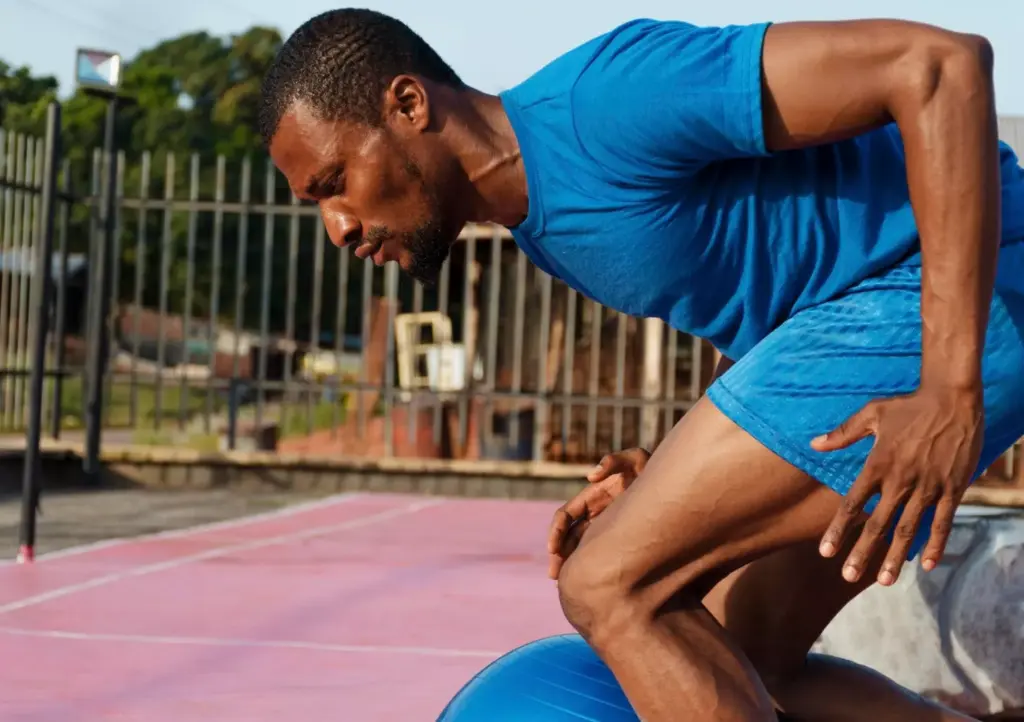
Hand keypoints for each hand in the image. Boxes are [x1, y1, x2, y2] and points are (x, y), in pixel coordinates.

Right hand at [546, 448, 650, 579]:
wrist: (679, 487)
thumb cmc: (655, 471)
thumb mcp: (637, 460)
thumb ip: (615, 461)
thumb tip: (590, 477)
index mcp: (592, 497)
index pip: (566, 516)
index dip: (557, 531)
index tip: (554, 548)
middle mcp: (595, 514)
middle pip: (568, 537)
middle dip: (558, 554)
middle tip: (554, 574)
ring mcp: (606, 529)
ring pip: (580, 550)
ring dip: (569, 565)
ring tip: (564, 584)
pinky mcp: (619, 542)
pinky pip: (599, 557)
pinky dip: (590, 569)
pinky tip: (588, 585)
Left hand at [811, 385, 983, 586]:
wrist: (953, 398)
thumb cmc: (909, 405)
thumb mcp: (871, 414)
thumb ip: (842, 434)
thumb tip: (813, 444)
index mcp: (878, 465)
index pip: (853, 504)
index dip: (839, 529)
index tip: (826, 552)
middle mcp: (901, 480)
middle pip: (878, 524)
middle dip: (863, 552)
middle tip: (848, 576)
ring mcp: (928, 486)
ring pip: (909, 529)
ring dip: (896, 556)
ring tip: (885, 581)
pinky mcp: (952, 488)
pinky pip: (943, 521)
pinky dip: (936, 544)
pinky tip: (928, 565)